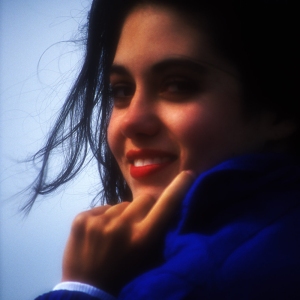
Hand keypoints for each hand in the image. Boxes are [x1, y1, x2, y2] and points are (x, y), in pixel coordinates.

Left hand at [61, 170, 194, 294]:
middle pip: (143, 199)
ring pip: (120, 205)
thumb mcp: (148, 260)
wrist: (86, 291)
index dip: (179, 188)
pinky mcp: (82, 219)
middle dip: (144, 207)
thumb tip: (167, 211)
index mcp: (143, 238)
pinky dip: (102, 219)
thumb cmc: (123, 277)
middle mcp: (122, 226)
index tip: (189, 174)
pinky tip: (97, 235)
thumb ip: (159, 235)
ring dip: (121, 216)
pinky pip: (101, 209)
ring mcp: (99, 221)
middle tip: (137, 224)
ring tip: (112, 236)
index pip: (167, 205)